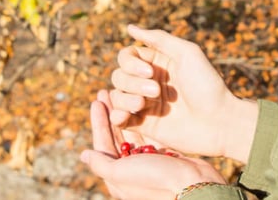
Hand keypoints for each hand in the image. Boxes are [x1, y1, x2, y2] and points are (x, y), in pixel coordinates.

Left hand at [81, 90, 224, 199]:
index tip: (96, 101)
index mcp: (118, 177)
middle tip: (107, 92)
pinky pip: (150, 134)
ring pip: (133, 132)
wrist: (193, 186)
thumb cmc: (156, 180)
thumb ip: (101, 164)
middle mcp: (131, 169)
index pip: (103, 144)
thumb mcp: (122, 172)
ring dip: (127, 114)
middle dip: (111, 113)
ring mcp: (148, 162)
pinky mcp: (164, 155)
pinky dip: (145, 120)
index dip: (98, 122)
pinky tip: (142, 104)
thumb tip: (83, 155)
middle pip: (117, 137)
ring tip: (123, 93)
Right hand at [108, 25, 257, 161]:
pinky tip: (123, 117)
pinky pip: (118, 118)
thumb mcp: (187, 53)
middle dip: (132, 82)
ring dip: (126, 99)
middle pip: (119, 76)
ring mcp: (145, 105)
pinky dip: (116, 116)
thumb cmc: (207, 85)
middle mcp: (148, 82)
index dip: (130, 63)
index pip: (126, 56)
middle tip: (156, 91)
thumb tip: (129, 27)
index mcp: (157, 63)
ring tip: (143, 106)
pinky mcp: (144, 125)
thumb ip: (159, 38)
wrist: (220, 122)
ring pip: (117, 96)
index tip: (150, 72)